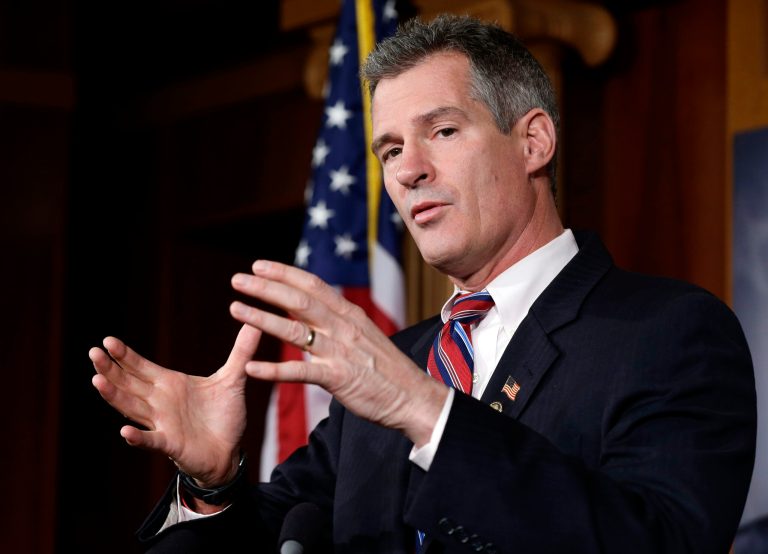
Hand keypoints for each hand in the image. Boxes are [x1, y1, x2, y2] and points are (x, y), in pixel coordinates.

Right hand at [90, 324, 260, 486]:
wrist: (230, 451)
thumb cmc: (224, 416)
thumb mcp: (233, 379)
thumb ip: (241, 352)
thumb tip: (253, 324)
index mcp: (170, 384)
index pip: (141, 367)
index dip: (125, 355)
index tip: (107, 341)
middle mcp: (160, 402)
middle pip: (129, 383)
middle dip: (111, 369)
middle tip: (93, 353)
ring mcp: (162, 423)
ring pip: (132, 407)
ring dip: (115, 396)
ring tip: (97, 381)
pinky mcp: (171, 444)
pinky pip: (152, 440)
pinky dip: (139, 437)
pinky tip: (125, 433)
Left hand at [230, 260, 447, 446]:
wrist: (413, 397)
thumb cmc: (387, 368)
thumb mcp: (364, 334)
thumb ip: (338, 321)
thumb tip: (312, 307)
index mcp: (350, 315)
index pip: (313, 286)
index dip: (284, 273)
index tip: (259, 265)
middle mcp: (343, 328)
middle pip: (299, 301)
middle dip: (266, 288)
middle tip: (238, 279)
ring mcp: (340, 352)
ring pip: (295, 330)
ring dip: (262, 318)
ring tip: (236, 309)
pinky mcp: (338, 379)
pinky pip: (300, 372)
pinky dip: (274, 370)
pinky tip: (251, 368)